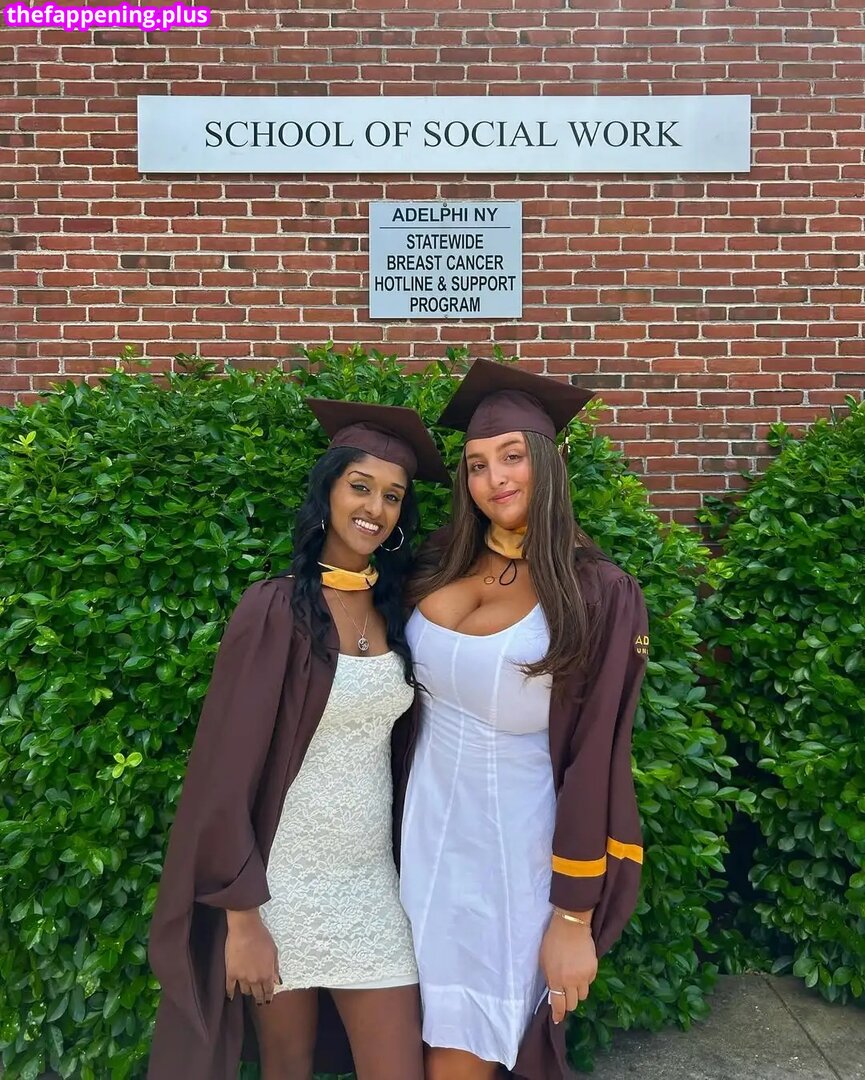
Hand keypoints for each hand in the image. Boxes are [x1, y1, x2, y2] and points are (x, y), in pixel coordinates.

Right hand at [224, 909, 280, 1006]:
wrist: (245, 929)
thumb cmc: (262, 937)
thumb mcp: (274, 951)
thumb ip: (275, 968)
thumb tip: (278, 981)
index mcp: (267, 974)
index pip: (269, 991)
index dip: (268, 996)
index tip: (268, 1000)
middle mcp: (255, 979)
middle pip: (257, 994)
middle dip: (259, 998)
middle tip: (259, 1001)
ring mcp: (242, 978)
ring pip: (245, 991)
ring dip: (248, 992)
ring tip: (248, 992)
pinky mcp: (231, 973)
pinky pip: (230, 988)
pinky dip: (230, 993)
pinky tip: (231, 997)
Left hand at [539, 910, 597, 1024]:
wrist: (571, 925)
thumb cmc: (553, 941)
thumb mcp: (544, 961)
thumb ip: (549, 978)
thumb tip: (553, 992)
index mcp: (556, 979)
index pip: (559, 1004)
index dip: (559, 1014)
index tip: (558, 1018)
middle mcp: (571, 981)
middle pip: (573, 1004)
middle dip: (568, 1002)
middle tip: (565, 995)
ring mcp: (584, 976)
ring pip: (583, 995)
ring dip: (577, 991)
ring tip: (573, 980)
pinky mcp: (593, 969)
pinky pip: (589, 982)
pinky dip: (585, 980)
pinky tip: (580, 968)